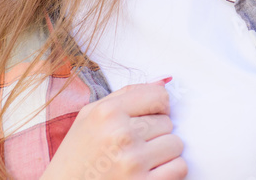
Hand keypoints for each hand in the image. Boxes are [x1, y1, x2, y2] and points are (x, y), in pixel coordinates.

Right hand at [42, 79, 186, 179]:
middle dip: (156, 134)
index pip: (159, 96)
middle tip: (133, 147)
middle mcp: (120, 135)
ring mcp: (133, 162)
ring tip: (140, 161)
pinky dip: (169, 171)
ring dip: (163, 154)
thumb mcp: (88, 118)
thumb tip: (163, 83)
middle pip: (168, 122)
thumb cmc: (76, 157)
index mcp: (107, 113)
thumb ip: (125, 95)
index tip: (150, 118)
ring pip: (176, 144)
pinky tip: (148, 174)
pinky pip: (179, 168)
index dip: (158, 108)